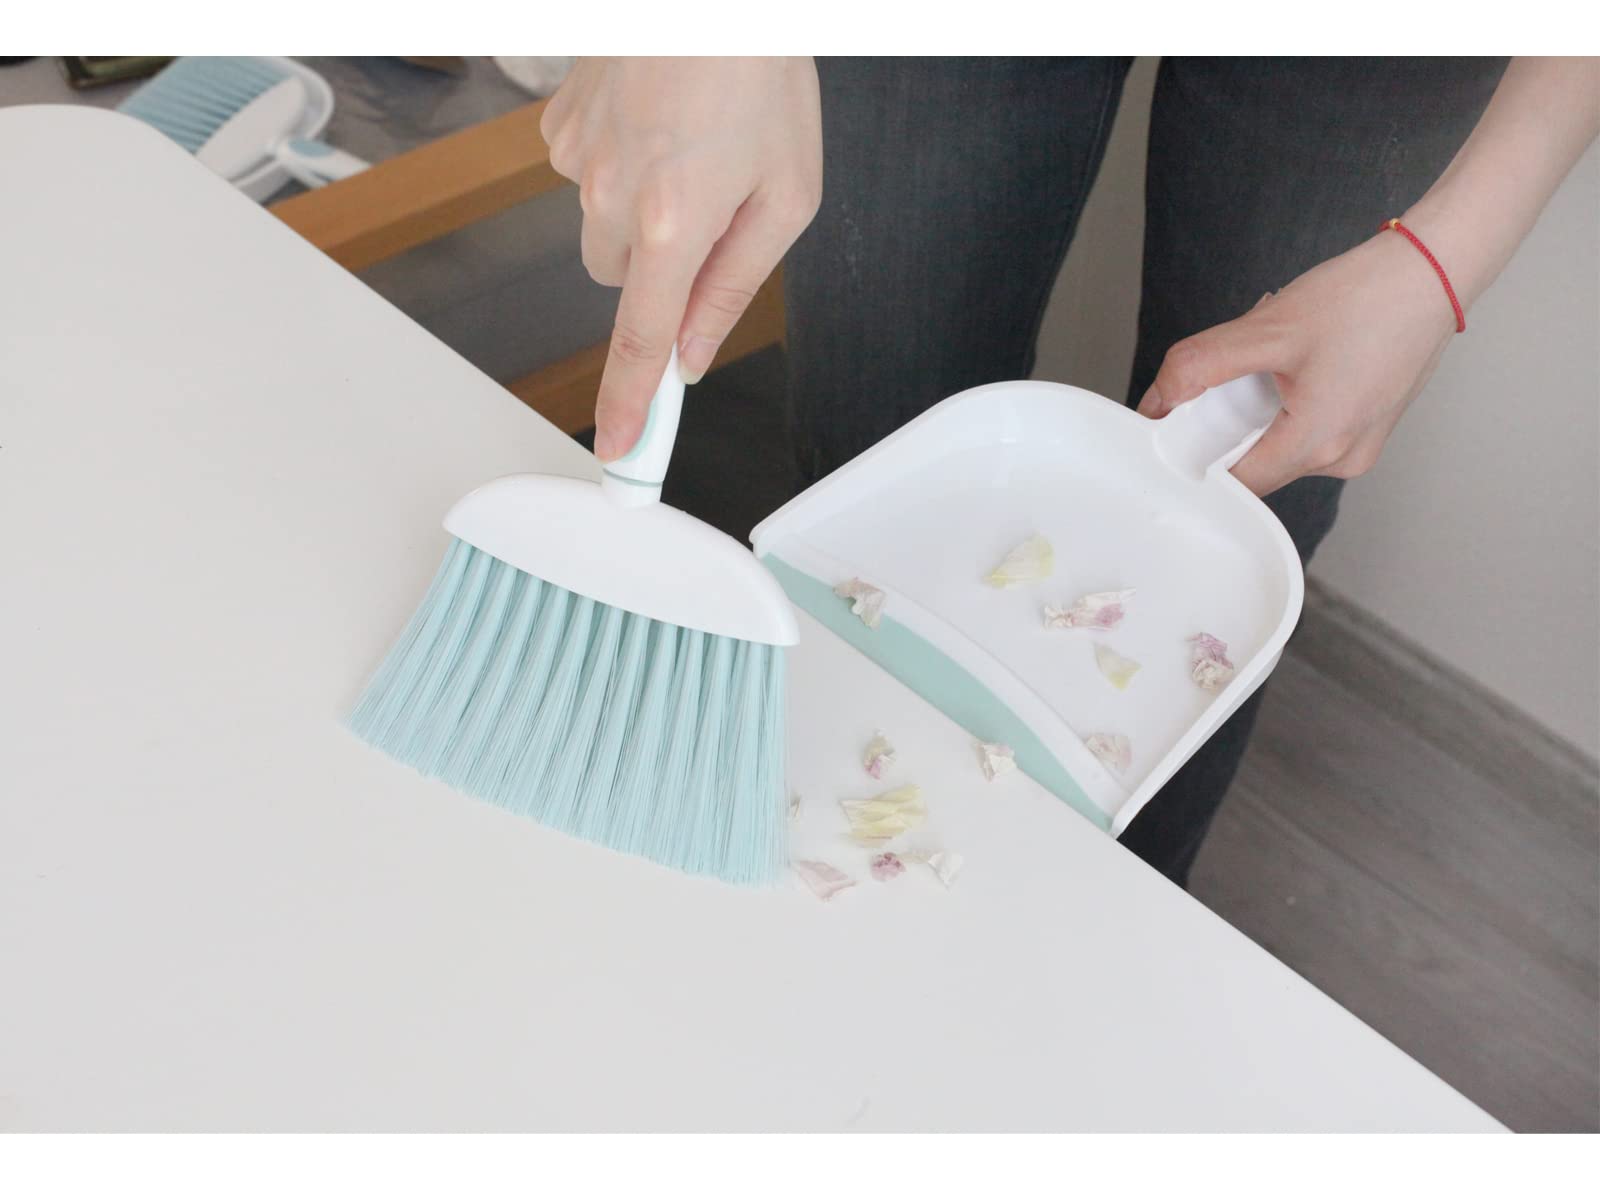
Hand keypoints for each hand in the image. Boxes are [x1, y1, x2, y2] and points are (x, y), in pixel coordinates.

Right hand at [540, 57, 822, 459]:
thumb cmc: (761, 72)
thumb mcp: (787, 193)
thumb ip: (737, 283)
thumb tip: (698, 351)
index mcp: (675, 223)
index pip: (642, 344)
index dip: (630, 405)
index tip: (619, 450)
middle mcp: (611, 196)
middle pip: (621, 285)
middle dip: (660, 271)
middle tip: (708, 215)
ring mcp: (575, 158)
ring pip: (601, 230)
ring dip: (640, 214)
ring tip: (689, 148)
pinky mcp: (557, 124)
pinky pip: (584, 175)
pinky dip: (618, 164)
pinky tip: (658, 121)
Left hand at [1138, 229, 1460, 495]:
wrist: (1435, 270)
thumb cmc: (1367, 297)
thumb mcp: (1266, 328)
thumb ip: (1201, 367)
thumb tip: (1157, 401)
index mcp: (1318, 444)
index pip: (1233, 483)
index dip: (1197, 458)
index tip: (1176, 429)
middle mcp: (1343, 459)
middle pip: (1255, 464)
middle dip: (1230, 425)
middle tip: (1232, 375)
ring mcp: (1360, 447)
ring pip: (1280, 445)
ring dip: (1259, 411)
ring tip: (1277, 360)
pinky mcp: (1368, 427)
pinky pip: (1308, 430)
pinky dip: (1288, 404)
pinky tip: (1300, 363)